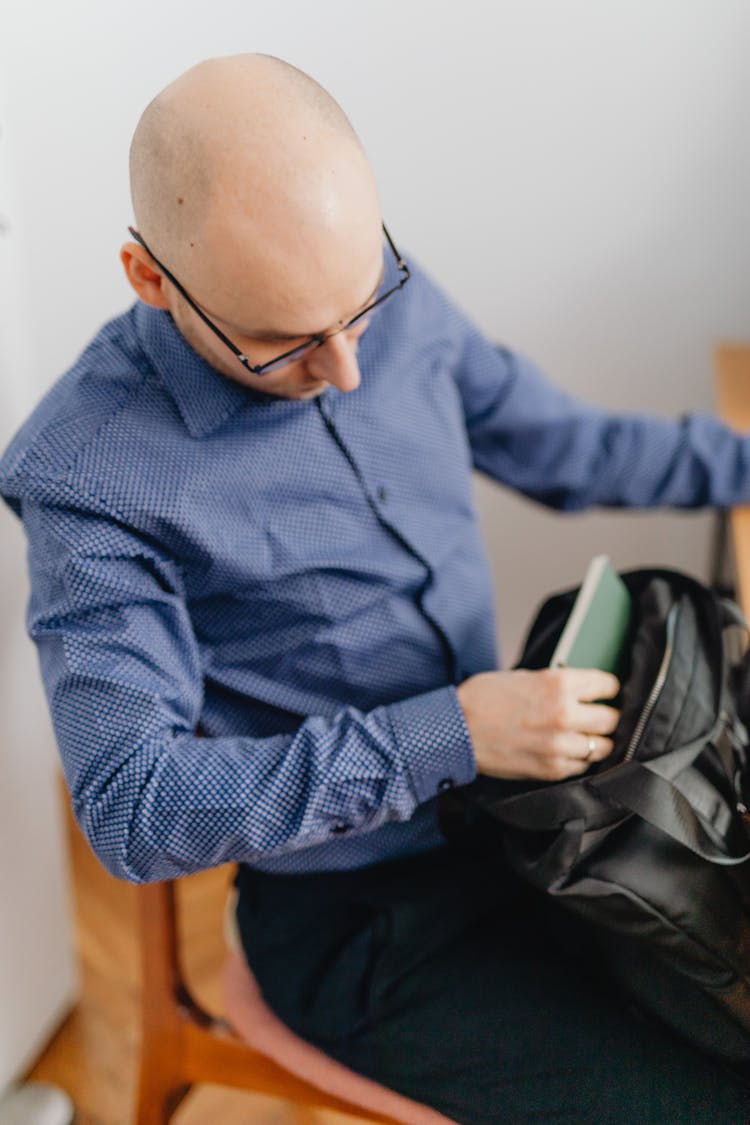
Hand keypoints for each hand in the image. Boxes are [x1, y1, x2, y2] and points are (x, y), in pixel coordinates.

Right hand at [456, 667, 619, 781]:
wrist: (457, 729)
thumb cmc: (485, 698)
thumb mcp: (525, 676)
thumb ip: (557, 684)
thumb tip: (582, 691)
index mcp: (560, 684)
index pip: (609, 686)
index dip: (609, 689)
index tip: (607, 693)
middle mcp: (565, 714)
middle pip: (611, 718)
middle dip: (606, 716)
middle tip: (599, 716)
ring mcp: (560, 745)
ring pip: (602, 746)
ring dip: (596, 741)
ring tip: (587, 736)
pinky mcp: (552, 769)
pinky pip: (583, 766)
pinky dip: (580, 759)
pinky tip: (569, 751)